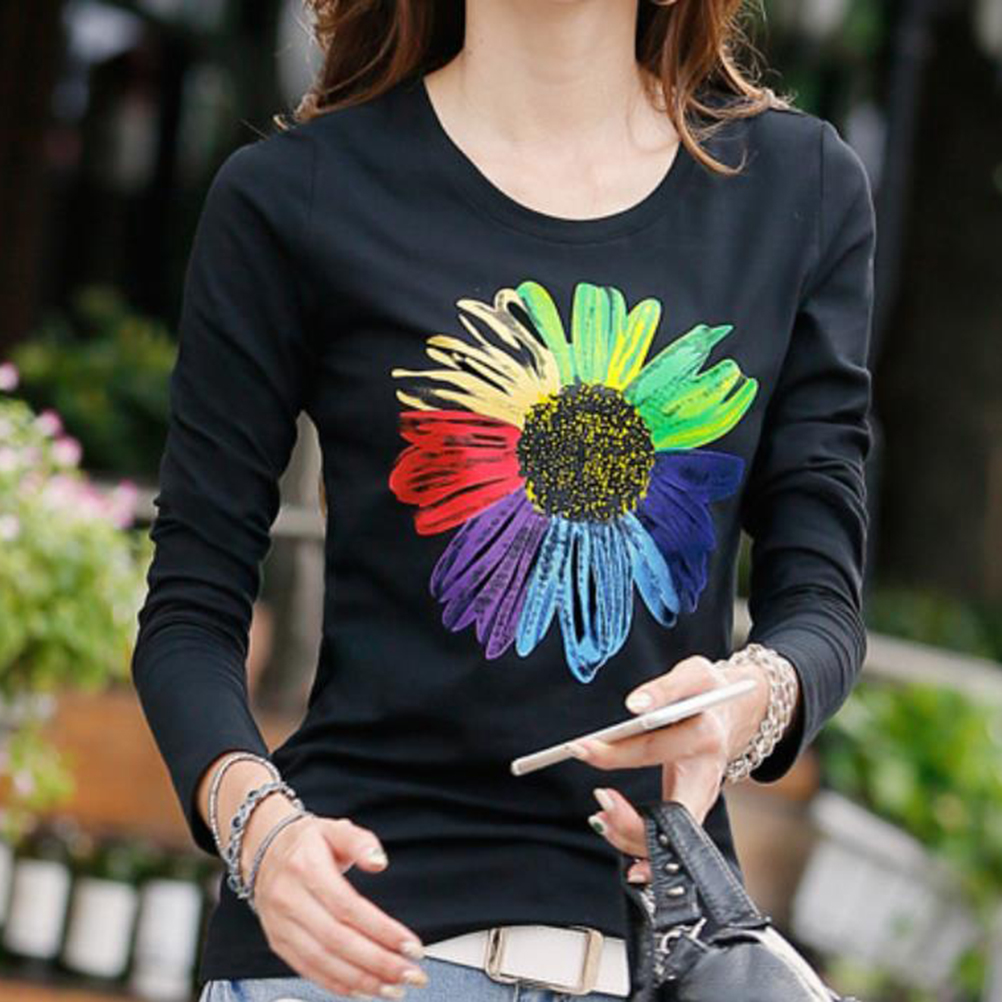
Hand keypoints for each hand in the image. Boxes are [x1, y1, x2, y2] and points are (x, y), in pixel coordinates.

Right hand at [250, 812, 428, 998]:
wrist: (263, 850)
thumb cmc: (306, 842)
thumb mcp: (335, 829)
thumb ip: (360, 841)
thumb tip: (379, 861)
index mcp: (306, 868)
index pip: (348, 908)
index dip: (381, 930)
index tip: (410, 946)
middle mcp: (290, 899)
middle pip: (337, 940)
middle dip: (378, 963)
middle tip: (410, 974)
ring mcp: (281, 925)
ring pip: (323, 962)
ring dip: (362, 980)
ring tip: (393, 987)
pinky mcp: (278, 943)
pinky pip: (308, 970)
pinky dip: (337, 985)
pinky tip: (363, 990)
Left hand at [565, 653, 770, 880]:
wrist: (736, 711)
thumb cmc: (707, 692)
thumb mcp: (693, 675)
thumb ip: (665, 688)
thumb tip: (635, 706)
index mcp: (704, 737)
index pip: (654, 747)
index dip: (615, 751)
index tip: (581, 748)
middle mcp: (708, 775)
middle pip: (674, 815)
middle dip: (630, 820)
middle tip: (597, 802)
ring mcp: (703, 797)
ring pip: (671, 837)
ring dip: (632, 837)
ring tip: (600, 818)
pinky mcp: (693, 808)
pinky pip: (671, 839)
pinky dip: (645, 849)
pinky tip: (622, 847)